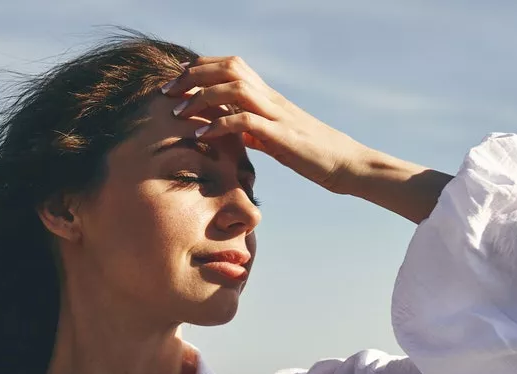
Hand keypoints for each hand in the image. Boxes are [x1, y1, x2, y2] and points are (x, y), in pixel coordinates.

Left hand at [162, 56, 370, 194]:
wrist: (348, 165)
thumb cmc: (315, 157)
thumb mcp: (278, 141)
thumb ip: (256, 132)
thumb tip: (234, 132)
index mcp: (270, 98)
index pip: (233, 66)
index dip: (202, 66)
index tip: (178, 79)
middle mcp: (272, 99)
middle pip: (229, 67)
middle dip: (194, 75)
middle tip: (168, 92)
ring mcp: (277, 115)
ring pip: (234, 88)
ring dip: (201, 96)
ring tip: (178, 111)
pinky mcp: (282, 137)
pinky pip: (246, 121)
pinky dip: (219, 124)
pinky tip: (203, 134)